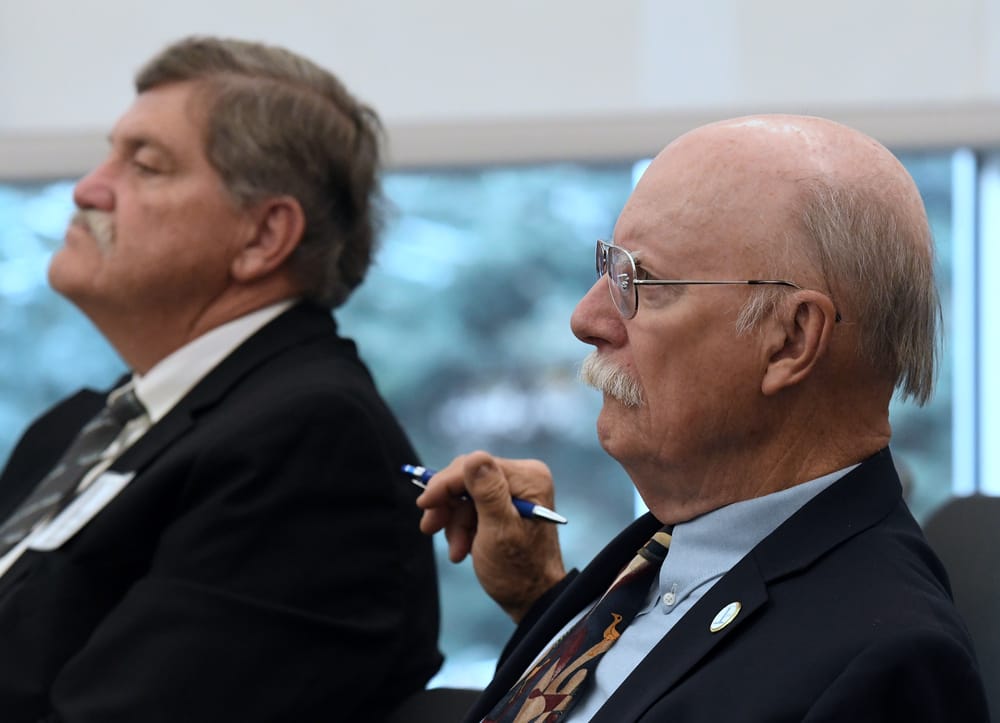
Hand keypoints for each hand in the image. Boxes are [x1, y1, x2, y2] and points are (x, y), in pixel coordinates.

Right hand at [417, 450, 566, 622]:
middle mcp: (524, 477)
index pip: (475, 466)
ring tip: (456, 551)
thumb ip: (487, 493)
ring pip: (464, 493)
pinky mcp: (505, 504)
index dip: (446, 484)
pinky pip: (470, 505)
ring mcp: (515, 491)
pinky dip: (462, 527)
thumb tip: (473, 458)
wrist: (531, 599)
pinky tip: (463, 549)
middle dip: (448, 506)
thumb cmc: (518, 571)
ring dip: (454, 522)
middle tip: (430, 528)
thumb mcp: (499, 531)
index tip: (424, 505)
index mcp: (528, 477)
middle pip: (467, 477)